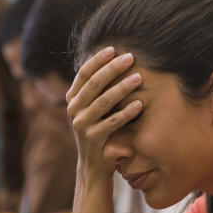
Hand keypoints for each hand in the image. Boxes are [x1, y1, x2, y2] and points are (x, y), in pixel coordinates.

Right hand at [66, 47, 142, 178]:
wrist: (93, 164)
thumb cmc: (98, 130)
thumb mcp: (92, 109)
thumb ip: (96, 90)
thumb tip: (113, 60)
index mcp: (72, 99)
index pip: (83, 74)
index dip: (97, 60)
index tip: (113, 49)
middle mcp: (73, 110)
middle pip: (94, 84)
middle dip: (112, 69)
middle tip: (130, 57)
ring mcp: (82, 125)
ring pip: (103, 101)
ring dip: (122, 87)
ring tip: (139, 78)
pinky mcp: (93, 139)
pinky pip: (112, 122)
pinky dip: (127, 112)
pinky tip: (140, 103)